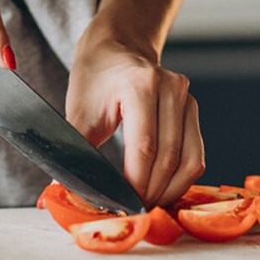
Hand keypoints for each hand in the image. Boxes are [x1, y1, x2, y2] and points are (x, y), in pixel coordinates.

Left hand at [67, 41, 204, 206]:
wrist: (117, 47)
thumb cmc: (95, 78)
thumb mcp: (78, 110)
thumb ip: (75, 150)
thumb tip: (63, 190)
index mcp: (140, 85)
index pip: (145, 147)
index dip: (136, 184)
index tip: (122, 205)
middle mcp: (171, 89)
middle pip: (169, 158)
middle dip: (151, 192)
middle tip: (133, 212)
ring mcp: (187, 98)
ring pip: (190, 160)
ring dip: (170, 191)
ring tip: (148, 205)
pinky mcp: (193, 110)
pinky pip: (195, 154)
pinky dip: (181, 179)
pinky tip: (162, 191)